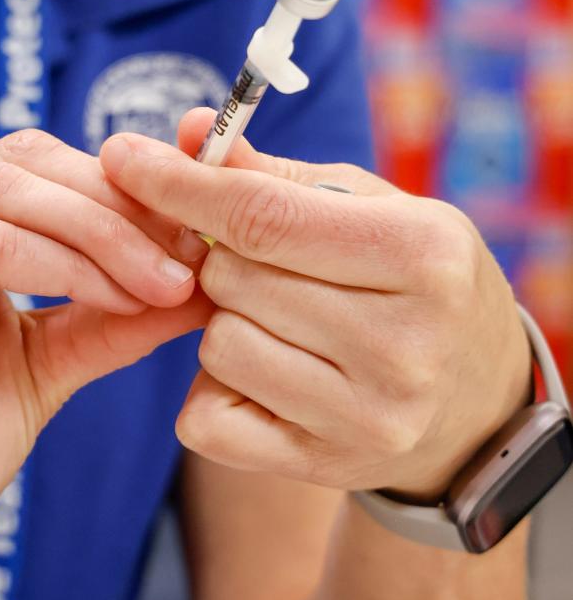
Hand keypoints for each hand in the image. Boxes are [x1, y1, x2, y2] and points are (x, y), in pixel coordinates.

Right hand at [0, 130, 202, 599]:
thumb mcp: (38, 371)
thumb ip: (104, 320)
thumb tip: (198, 281)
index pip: (27, 161)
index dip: (116, 185)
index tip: (195, 232)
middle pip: (20, 160)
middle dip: (120, 201)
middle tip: (194, 252)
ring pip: (6, 192)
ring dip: (106, 232)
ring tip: (171, 283)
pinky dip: (67, 266)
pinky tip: (119, 301)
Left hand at [99, 111, 533, 503]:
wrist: (478, 400)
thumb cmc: (410, 277)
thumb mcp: (367, 207)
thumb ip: (271, 175)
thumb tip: (183, 131)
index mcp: (423, 256)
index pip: (262, 217)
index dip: (180, 185)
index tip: (121, 155)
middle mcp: (404, 344)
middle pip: (231, 279)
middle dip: (220, 258)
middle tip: (260, 264)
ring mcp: (369, 417)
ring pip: (217, 345)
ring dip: (224, 323)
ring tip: (278, 320)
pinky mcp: (327, 469)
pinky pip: (206, 419)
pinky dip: (215, 390)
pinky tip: (267, 373)